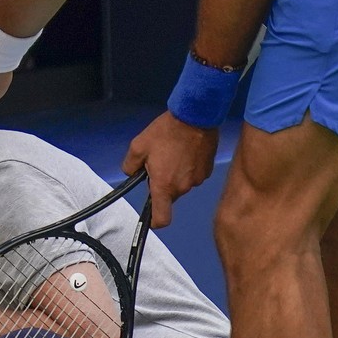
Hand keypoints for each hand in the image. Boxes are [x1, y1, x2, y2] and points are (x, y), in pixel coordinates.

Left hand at [122, 111, 218, 228]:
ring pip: (182, 184)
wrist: (195, 116)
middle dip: (163, 184)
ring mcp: (197, 180)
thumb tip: (130, 173)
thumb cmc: (165, 132)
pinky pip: (194, 175)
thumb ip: (130, 166)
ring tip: (173, 153)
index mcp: (164, 186)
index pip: (162, 218)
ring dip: (176, 175)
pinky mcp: (207, 171)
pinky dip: (188, 168)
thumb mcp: (138, 146)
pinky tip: (186, 151)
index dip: (154, 222)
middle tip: (159, 163)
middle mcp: (182, 188)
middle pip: (170, 196)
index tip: (151, 218)